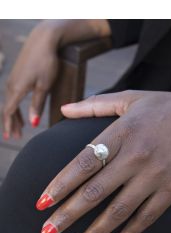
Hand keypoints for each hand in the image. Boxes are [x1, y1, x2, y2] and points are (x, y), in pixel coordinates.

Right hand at [1, 23, 60, 139]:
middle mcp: (11, 84)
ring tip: (20, 127)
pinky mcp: (17, 74)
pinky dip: (16, 105)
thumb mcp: (44, 86)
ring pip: (11, 102)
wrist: (43, 40)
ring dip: (14, 115)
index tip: (10, 137)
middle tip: (16, 136)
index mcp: (17, 89)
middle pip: (8, 109)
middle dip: (12, 124)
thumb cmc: (46, 63)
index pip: (9, 112)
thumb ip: (37, 105)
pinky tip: (20, 109)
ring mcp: (13, 78)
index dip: (9, 126)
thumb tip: (33, 123)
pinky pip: (13, 94)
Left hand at [36, 90, 170, 232]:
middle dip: (68, 214)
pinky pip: (149, 215)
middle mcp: (136, 155)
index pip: (83, 162)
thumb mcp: (133, 97)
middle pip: (95, 191)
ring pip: (120, 209)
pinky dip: (132, 231)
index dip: (60, 184)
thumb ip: (95, 105)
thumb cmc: (169, 107)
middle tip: (47, 232)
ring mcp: (156, 174)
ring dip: (96, 230)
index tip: (42, 202)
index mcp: (122, 131)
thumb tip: (64, 109)